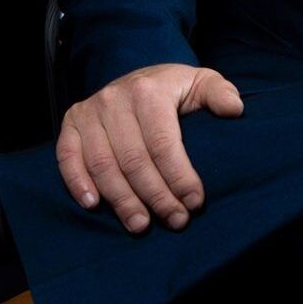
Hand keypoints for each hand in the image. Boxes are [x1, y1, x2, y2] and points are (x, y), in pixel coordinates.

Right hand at [56, 63, 244, 232]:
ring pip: (103, 165)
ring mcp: (90, 111)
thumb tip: (234, 109)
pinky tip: (94, 205)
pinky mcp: (72, 123)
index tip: (195, 203)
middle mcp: (115, 99)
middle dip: (156, 196)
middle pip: (134, 160)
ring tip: (141, 225)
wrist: (138, 78)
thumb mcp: (201, 82)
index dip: (179, 177)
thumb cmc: (173, 89)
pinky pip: (67, 156)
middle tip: (175, 221)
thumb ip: (219, 93)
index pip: (163, 143)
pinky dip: (77, 182)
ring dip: (122, 200)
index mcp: (149, 91)